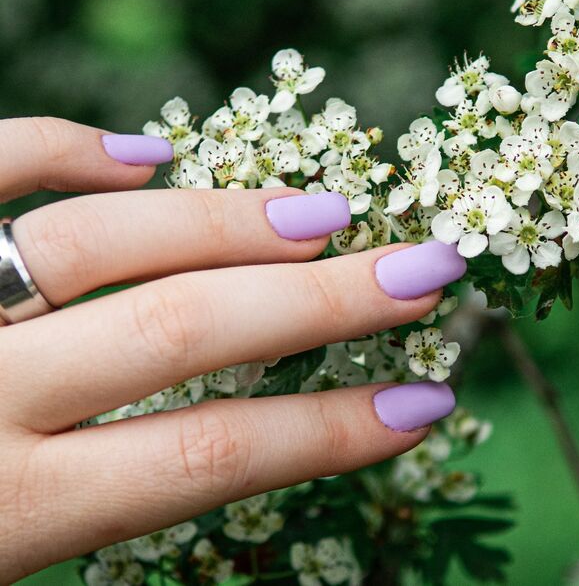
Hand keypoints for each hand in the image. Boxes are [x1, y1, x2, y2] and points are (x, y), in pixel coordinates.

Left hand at [0, 119, 464, 580]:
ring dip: (225, 221)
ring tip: (321, 214)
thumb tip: (226, 444)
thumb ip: (97, 503)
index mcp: (12, 511)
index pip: (210, 456)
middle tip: (421, 270)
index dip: (331, 431)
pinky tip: (149, 155)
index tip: (425, 404)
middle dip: (320, 300)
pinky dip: (64, 147)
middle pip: (183, 329)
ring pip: (98, 238)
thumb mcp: (9, 565)